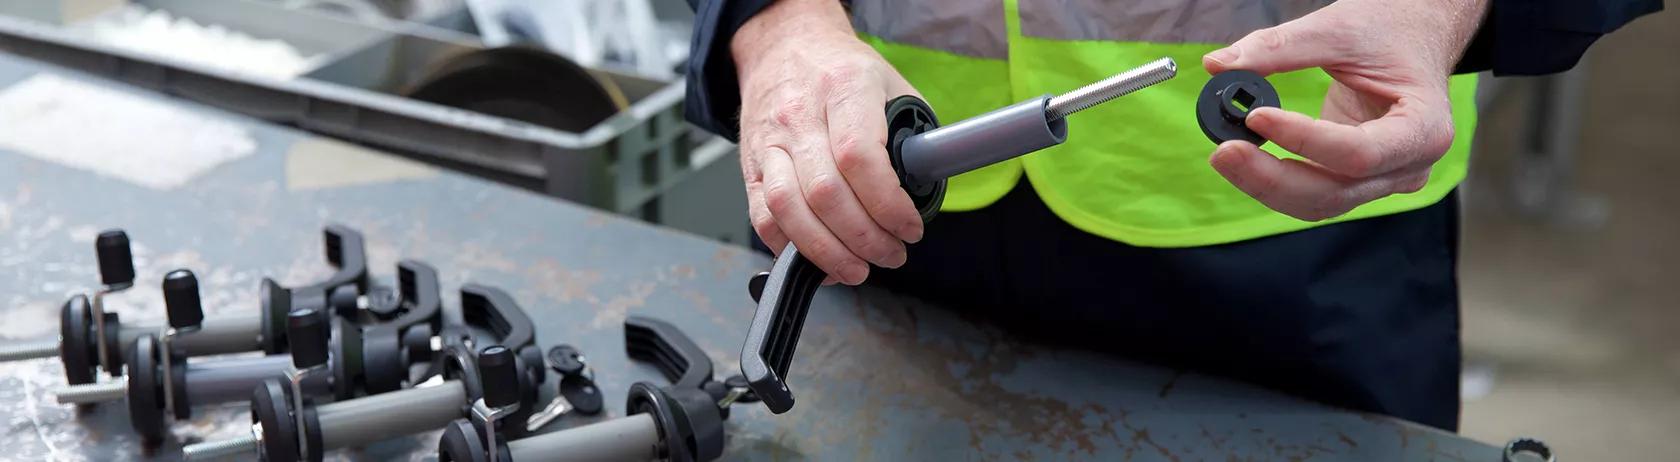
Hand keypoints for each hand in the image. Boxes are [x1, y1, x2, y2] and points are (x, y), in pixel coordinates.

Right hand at [732, 0, 924, 284]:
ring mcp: (769, 142)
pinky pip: (763, 218)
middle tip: (891, 254)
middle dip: (864, 238)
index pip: (859, 157)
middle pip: (825, 192)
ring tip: (857, 268)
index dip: (887, 204)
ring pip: (788, 210)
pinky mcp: (750, 166)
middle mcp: (799, 115)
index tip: (910, 227)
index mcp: (842, 88)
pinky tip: (820, 260)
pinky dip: (790, 249)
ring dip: (826, 253)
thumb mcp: (890, 86)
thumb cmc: (841, 71)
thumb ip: (911, 136)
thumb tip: (926, 192)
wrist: (784, 48)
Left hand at [1202, 0, 1487, 220]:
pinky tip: (1244, 159)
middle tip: (1223, 151)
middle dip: (1272, 177)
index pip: (1359, 153)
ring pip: (1319, 202)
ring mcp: (1384, 180)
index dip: (1304, 140)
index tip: (1257, 117)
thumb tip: (1217, 65)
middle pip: (1334, 191)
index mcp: (1424, 128)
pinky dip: (1275, 181)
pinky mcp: (1357, 181)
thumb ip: (1278, 48)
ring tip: (1225, 153)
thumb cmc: (1388, 31)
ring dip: (1266, 184)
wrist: (1412, 38)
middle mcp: (1408, 166)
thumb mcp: (1336, 29)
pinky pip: (1312, 193)